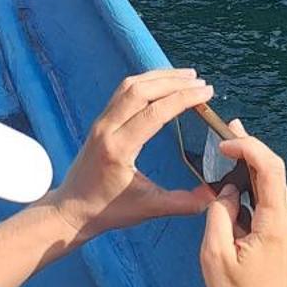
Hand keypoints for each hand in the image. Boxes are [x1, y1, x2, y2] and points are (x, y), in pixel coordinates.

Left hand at [54, 70, 217, 243]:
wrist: (71, 209)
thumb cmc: (107, 210)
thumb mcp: (149, 208)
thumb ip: (183, 203)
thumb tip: (214, 194)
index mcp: (118, 148)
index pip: (154, 112)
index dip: (183, 98)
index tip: (207, 92)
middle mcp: (106, 128)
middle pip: (140, 90)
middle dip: (173, 81)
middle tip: (201, 82)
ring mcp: (100, 122)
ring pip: (129, 86)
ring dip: (159, 77)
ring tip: (187, 76)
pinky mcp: (100, 121)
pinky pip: (122, 92)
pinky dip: (145, 82)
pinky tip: (162, 84)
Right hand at [199, 124, 286, 286]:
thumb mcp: (214, 256)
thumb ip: (219, 213)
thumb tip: (227, 191)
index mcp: (277, 224)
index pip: (270, 167)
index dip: (248, 145)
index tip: (225, 140)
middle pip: (276, 177)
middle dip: (251, 155)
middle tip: (228, 136)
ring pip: (278, 196)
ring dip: (254, 181)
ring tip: (228, 174)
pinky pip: (280, 215)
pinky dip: (261, 203)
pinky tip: (241, 209)